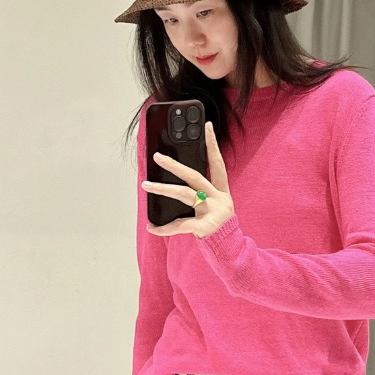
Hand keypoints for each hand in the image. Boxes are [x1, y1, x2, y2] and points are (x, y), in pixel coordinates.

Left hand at [143, 121, 234, 238]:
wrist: (229, 248)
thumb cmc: (217, 225)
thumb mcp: (214, 205)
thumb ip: (200, 193)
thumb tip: (174, 180)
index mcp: (221, 191)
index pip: (217, 163)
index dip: (213, 144)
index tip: (207, 126)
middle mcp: (218, 198)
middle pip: (194, 176)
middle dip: (175, 165)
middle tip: (158, 156)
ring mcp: (213, 212)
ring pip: (184, 194)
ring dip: (163, 189)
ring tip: (146, 185)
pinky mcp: (205, 227)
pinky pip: (179, 225)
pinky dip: (164, 228)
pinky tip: (152, 227)